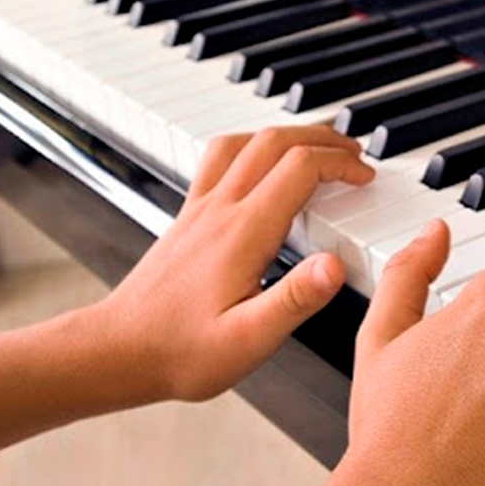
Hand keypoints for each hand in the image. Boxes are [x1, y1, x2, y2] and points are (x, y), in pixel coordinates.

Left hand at [96, 125, 373, 402]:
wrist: (120, 351)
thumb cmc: (182, 351)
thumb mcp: (250, 339)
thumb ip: (296, 299)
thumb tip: (336, 265)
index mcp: (243, 233)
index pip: (299, 168)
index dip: (340, 163)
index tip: (365, 177)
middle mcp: (220, 210)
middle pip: (274, 141)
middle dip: (322, 138)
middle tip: (354, 153)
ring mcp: (200, 209)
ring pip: (245, 142)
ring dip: (286, 134)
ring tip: (315, 146)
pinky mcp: (188, 217)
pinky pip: (219, 160)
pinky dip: (251, 147)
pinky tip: (260, 164)